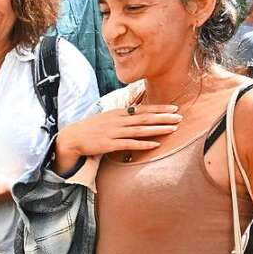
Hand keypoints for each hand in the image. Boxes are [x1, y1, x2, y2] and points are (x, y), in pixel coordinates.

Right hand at [59, 104, 181, 158]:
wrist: (72, 138)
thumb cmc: (90, 129)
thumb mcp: (107, 118)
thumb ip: (122, 116)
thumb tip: (136, 114)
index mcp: (118, 113)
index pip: (142, 109)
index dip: (159, 109)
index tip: (174, 108)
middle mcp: (117, 121)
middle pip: (144, 118)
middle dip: (163, 118)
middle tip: (180, 117)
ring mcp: (113, 132)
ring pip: (140, 130)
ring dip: (157, 129)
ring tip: (173, 129)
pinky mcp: (108, 144)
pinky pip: (129, 144)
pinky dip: (143, 144)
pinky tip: (155, 144)